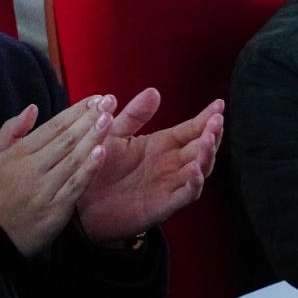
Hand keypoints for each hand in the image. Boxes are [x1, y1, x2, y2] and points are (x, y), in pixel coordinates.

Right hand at [0, 95, 115, 256]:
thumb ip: (11, 131)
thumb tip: (33, 107)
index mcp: (18, 154)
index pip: (53, 126)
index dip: (77, 111)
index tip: (97, 98)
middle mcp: (31, 169)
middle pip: (66, 139)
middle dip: (89, 118)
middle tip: (110, 101)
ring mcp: (43, 189)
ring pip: (72, 158)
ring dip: (93, 137)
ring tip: (110, 119)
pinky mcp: (55, 208)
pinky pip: (75, 185)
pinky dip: (88, 168)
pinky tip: (102, 152)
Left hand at [77, 89, 223, 243]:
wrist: (78, 205)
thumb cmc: (96, 168)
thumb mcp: (114, 135)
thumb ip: (134, 115)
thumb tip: (153, 91)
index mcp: (163, 145)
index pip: (192, 128)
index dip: (207, 117)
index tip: (219, 104)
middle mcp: (172, 164)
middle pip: (202, 146)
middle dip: (213, 132)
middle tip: (217, 120)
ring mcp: (170, 184)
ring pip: (201, 168)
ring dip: (208, 154)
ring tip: (209, 139)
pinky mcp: (164, 205)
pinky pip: (186, 194)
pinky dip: (195, 183)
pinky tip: (195, 169)